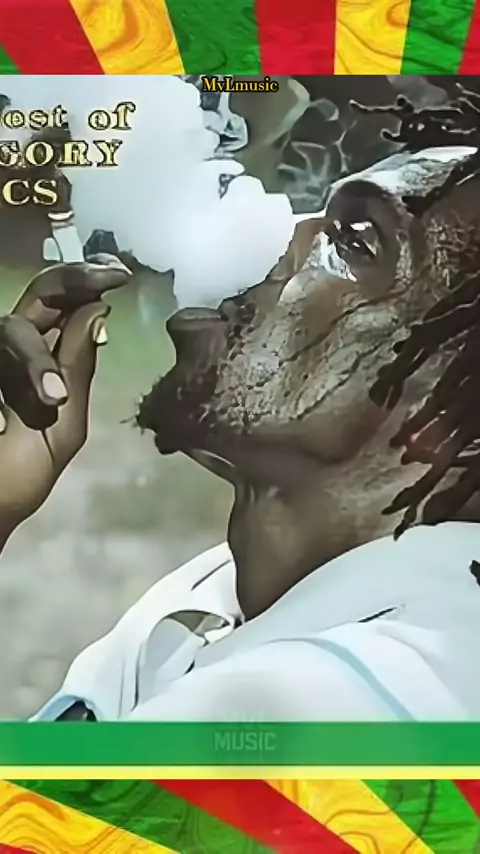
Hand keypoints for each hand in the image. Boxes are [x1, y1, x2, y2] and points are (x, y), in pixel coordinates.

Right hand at [0, 254, 130, 545]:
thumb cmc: (23, 473)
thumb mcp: (63, 423)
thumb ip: (75, 369)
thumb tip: (99, 310)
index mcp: (44, 358)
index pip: (65, 303)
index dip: (90, 279)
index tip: (119, 273)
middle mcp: (13, 350)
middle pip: (38, 297)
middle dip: (72, 283)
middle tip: (105, 280)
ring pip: (11, 329)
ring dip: (34, 362)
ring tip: (51, 401)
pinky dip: (8, 389)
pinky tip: (12, 418)